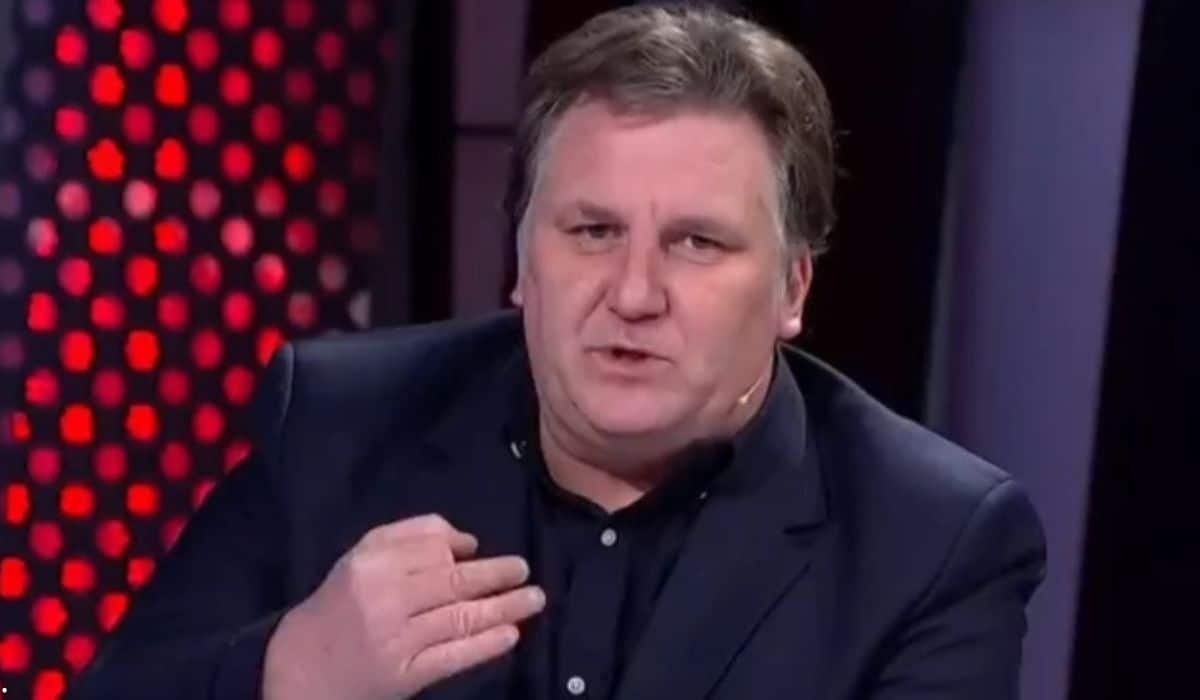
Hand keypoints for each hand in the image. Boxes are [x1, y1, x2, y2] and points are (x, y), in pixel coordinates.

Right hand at [262, 514, 544, 699]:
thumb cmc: (343, 603)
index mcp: (372, 564)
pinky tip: (510, 634)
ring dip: (505, 608)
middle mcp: (385, 599)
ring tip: (534, 599)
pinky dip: (485, 644)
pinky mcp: (406, 675)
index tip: (486, 553)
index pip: (433, 550)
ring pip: (461, 618)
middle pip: (454, 582)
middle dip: (498, 575)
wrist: (302, 667)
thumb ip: (412, 535)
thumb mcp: (363, 556)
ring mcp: (397, 640)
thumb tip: (467, 541)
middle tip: (525, 571)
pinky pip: (454, 656)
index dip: (466, 552)